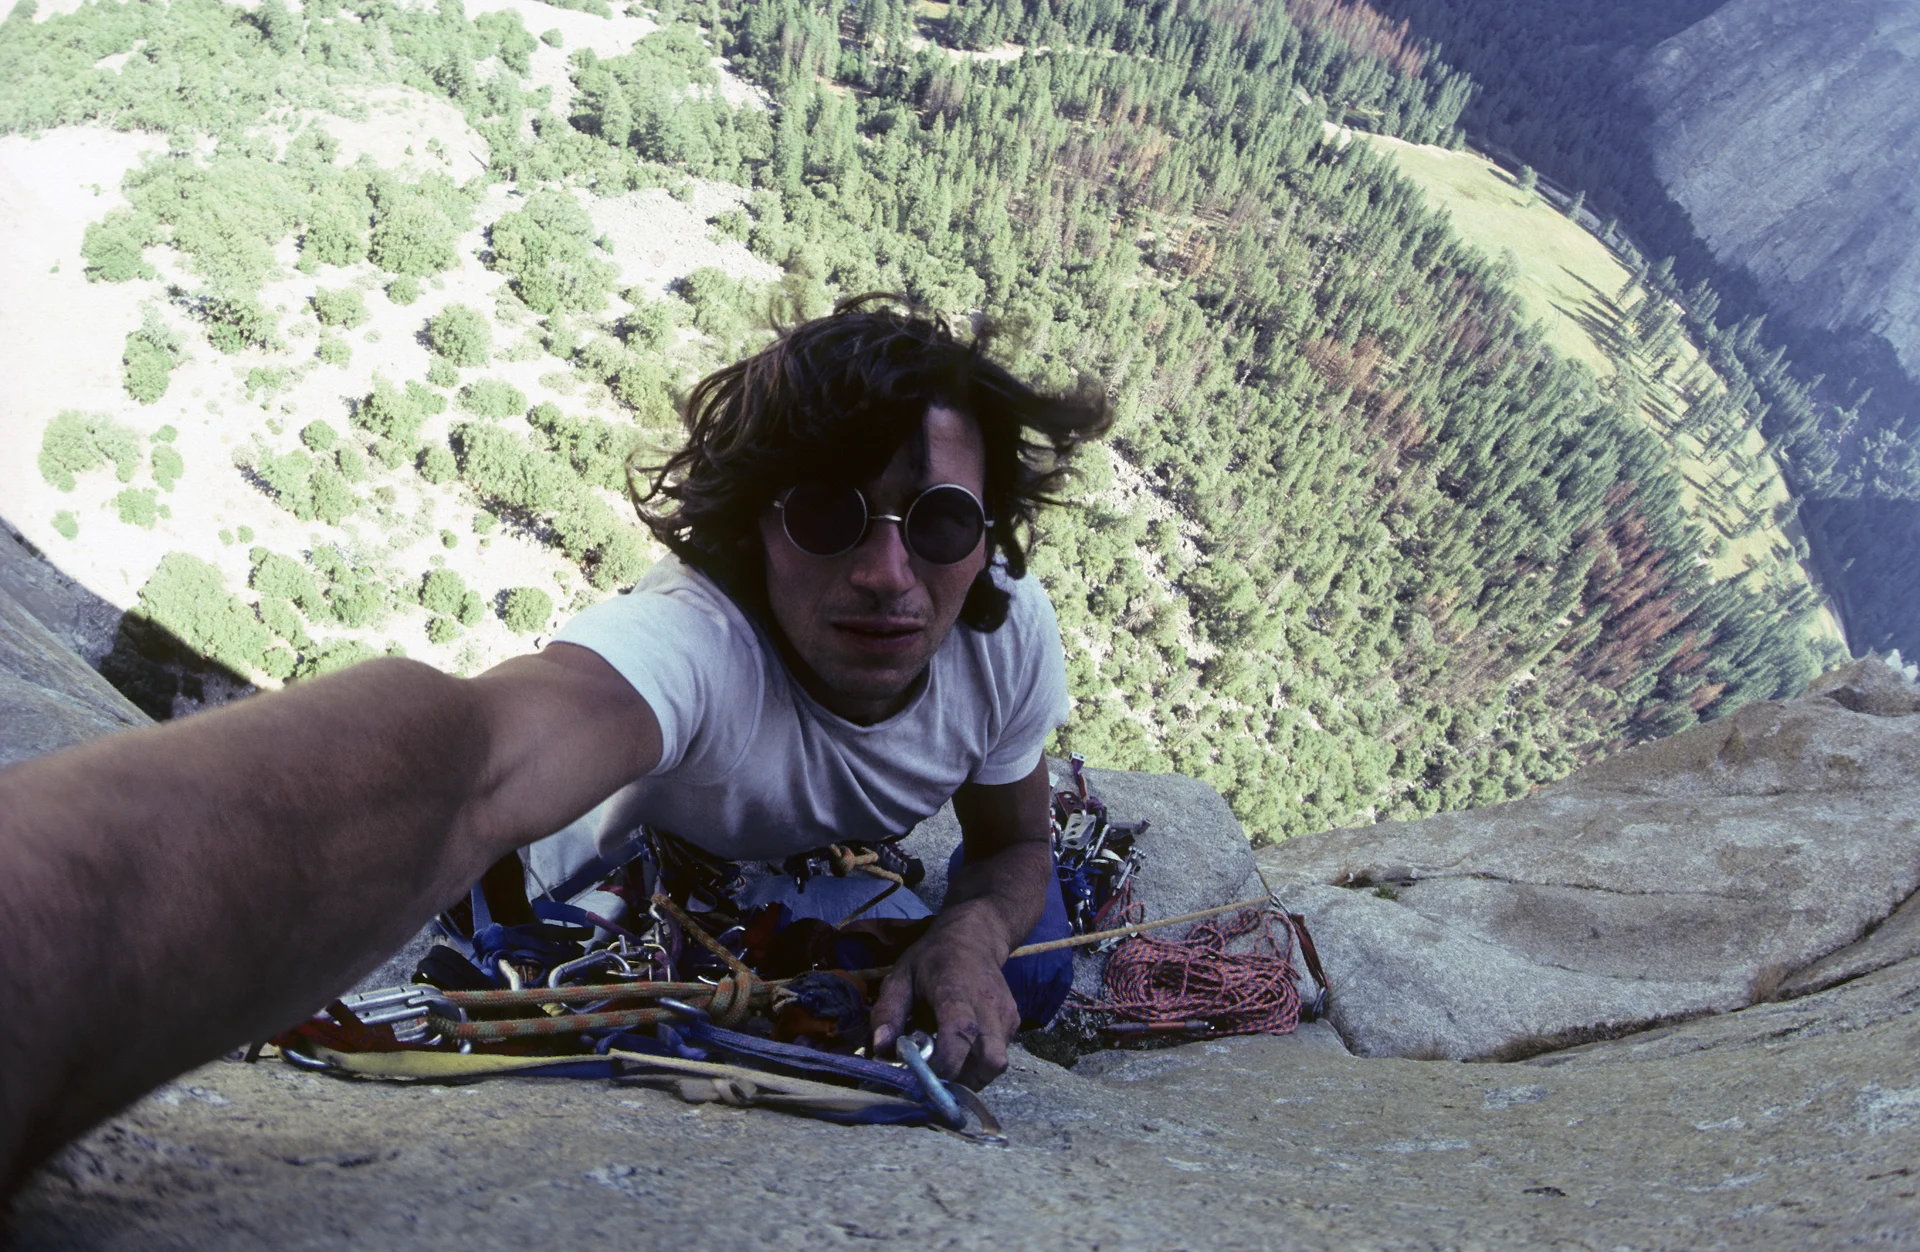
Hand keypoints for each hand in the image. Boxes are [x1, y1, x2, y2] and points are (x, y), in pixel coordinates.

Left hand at [869, 905, 1020, 1089]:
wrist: (976, 936)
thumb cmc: (933, 958)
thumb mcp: (901, 976)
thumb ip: (888, 1012)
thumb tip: (881, 1050)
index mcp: (957, 992)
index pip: (961, 1036)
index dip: (945, 1066)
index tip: (922, 1076)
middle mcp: (988, 1005)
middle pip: (989, 1061)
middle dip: (962, 1081)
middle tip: (937, 1079)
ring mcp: (1005, 1014)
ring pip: (997, 1064)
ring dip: (972, 1077)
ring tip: (948, 1068)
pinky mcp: (1013, 1022)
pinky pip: (1000, 1055)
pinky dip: (981, 1065)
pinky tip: (962, 1053)